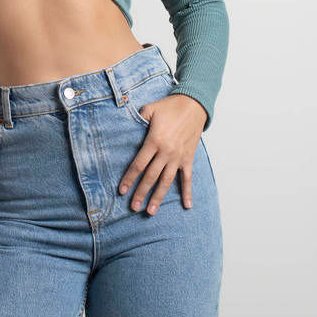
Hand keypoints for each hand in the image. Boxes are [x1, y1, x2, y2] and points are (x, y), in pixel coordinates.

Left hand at [118, 94, 207, 214]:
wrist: (194, 105)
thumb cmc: (170, 107)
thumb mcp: (150, 109)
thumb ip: (138, 119)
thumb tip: (127, 126)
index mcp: (154, 141)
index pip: (139, 164)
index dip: (129, 178)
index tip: (122, 190)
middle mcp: (166, 152)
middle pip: (151, 177)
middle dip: (141, 193)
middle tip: (133, 207)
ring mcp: (178, 157)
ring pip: (166, 181)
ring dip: (158, 197)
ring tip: (150, 211)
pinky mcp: (188, 158)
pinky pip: (187, 178)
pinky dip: (187, 192)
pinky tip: (187, 205)